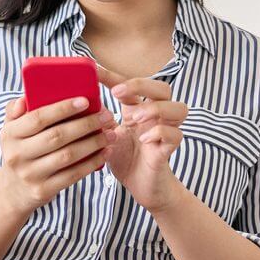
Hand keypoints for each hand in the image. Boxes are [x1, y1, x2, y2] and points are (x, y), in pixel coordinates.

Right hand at [0, 95, 118, 216]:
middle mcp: (17, 154)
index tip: (85, 101)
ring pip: (68, 155)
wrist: (13, 190)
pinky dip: (92, 163)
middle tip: (106, 116)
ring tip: (111, 134)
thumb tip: (25, 98)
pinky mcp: (44, 189)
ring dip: (93, 143)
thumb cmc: (19, 149)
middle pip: (57, 136)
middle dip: (85, 124)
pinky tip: (105, 153)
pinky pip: (73, 175)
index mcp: (10, 134)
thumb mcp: (11, 129)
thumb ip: (16, 110)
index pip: (38, 118)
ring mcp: (30, 174)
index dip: (63, 108)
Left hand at [96, 64, 187, 212]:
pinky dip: (160, 133)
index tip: (93, 71)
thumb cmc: (125, 159)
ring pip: (178, 108)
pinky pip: (175, 135)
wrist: (141, 188)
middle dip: (141, 85)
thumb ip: (99, 121)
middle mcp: (155, 117)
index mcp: (139, 110)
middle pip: (163, 88)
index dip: (112, 76)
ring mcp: (165, 132)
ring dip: (156, 108)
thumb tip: (81, 104)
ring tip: (134, 118)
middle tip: (118, 93)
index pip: (130, 85)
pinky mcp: (169, 150)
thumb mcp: (106, 137)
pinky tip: (144, 140)